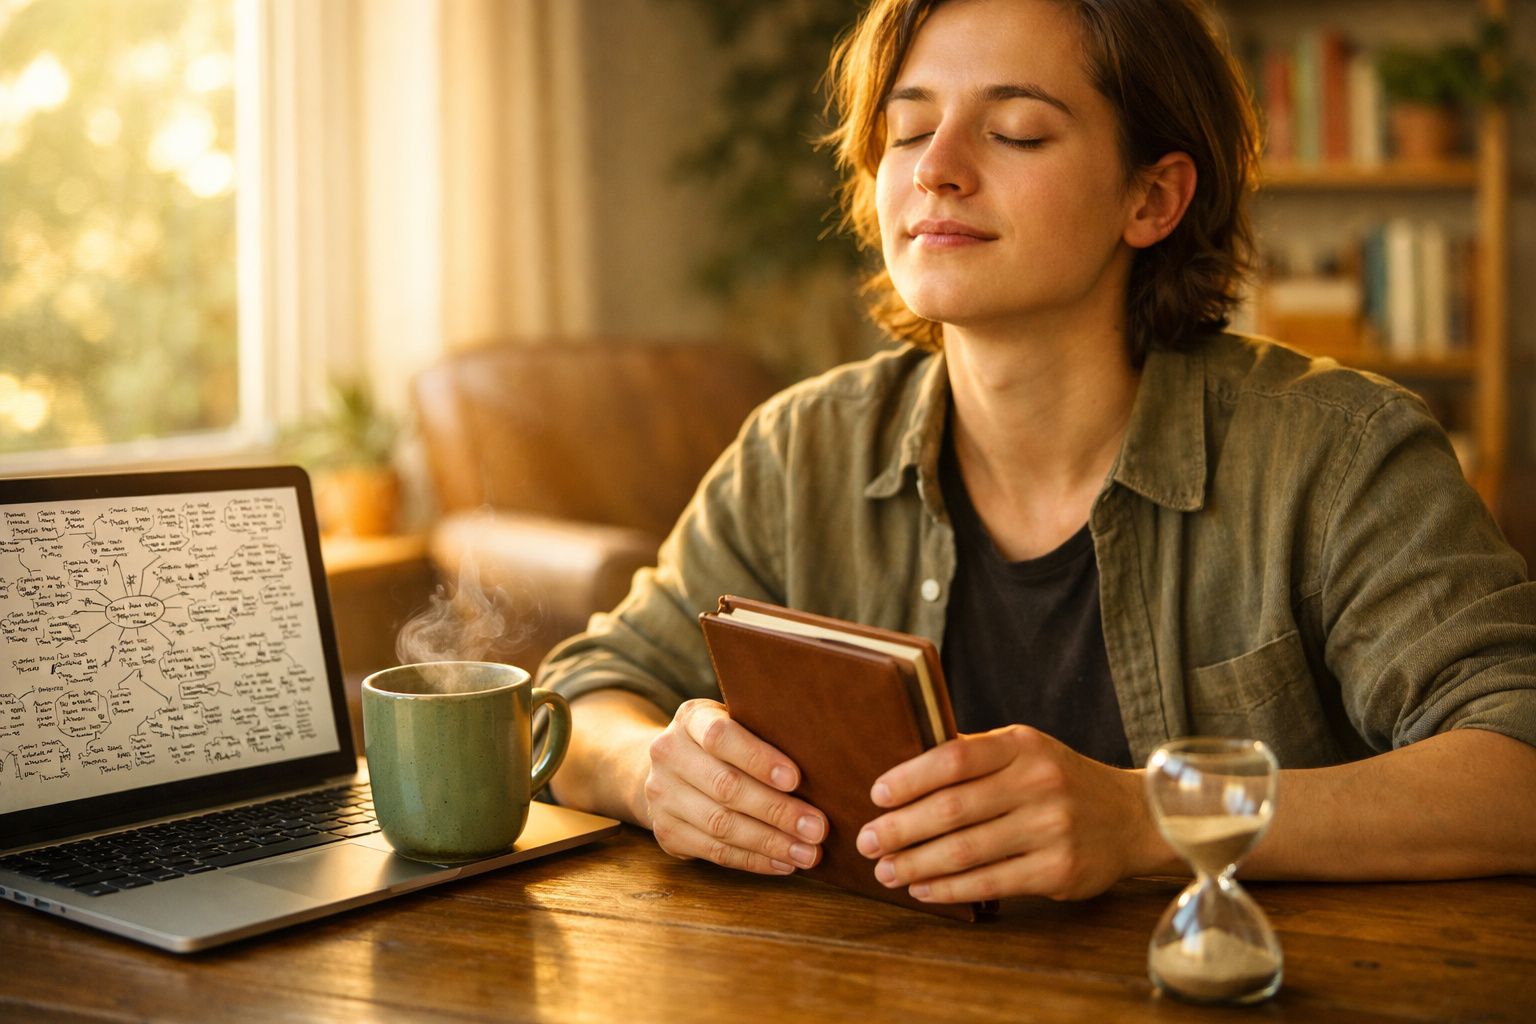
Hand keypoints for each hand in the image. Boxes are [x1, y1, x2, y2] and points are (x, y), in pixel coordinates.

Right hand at [644, 698, 827, 874]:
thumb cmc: (723, 744)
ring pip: (721, 825)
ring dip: (770, 843)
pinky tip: (783, 863)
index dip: (758, 759)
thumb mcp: (735, 722)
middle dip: (776, 810)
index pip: (720, 737)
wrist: (667, 768)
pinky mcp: (666, 832)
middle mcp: (669, 754)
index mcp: (691, 719)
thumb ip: (764, 733)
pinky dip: (754, 860)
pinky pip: (715, 852)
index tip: (795, 779)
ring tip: (808, 853)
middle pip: (726, 787)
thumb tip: (824, 761)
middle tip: (817, 828)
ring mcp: (662, 796)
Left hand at [855, 725, 1156, 901]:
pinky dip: (948, 889)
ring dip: (916, 864)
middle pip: (952, 809)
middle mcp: (1038, 783)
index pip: (954, 757)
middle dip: (900, 828)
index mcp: (1022, 745)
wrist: (1131, 816)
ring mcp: (1051, 829)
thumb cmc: (1059, 780)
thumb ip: (974, 756)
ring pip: (965, 851)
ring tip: (886, 870)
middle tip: (866, 841)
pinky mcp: (1058, 870)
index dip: (909, 778)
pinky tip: (923, 889)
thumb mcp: (1025, 751)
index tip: (875, 795)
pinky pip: (990, 882)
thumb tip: (901, 772)